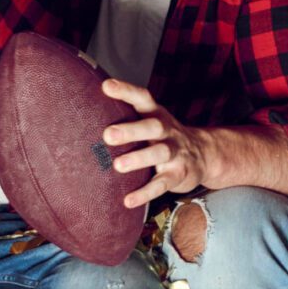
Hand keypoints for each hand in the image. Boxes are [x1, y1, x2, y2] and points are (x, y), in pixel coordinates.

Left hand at [104, 80, 211, 208]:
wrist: (205, 155)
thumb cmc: (164, 137)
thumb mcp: (151, 121)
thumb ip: (127, 116)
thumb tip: (82, 112)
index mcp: (157, 114)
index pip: (142, 98)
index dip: (126, 91)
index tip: (106, 87)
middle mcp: (167, 131)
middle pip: (153, 127)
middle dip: (132, 130)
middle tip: (108, 135)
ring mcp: (175, 152)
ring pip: (160, 153)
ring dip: (139, 158)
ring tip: (118, 166)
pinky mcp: (179, 174)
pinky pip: (163, 184)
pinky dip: (146, 192)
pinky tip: (128, 201)